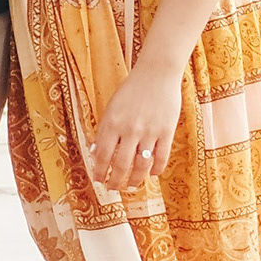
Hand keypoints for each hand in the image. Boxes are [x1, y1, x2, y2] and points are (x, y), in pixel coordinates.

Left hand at [89, 61, 182, 191]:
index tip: (99, 181)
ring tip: (132, 185)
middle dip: (116, 182)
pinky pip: (161, 158)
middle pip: (121, 166)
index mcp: (112, 122)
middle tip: (114, 188)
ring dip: (135, 180)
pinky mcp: (166, 131)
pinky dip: (156, 170)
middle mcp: (130, 129)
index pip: (102, 156)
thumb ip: (104, 129)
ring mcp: (149, 131)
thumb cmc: (131, 89)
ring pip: (141, 166)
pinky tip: (152, 174)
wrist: (157, 73)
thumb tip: (95, 152)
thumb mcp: (112, 106)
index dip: (100, 172)